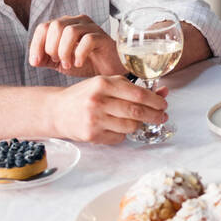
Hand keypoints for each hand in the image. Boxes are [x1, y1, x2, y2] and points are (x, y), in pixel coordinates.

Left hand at [29, 15, 121, 76]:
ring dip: (64, 51)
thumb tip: (33, 60)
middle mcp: (77, 22)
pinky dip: (79, 54)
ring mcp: (91, 28)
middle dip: (51, 47)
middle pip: (55, 25)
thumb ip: (46, 59)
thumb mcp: (61, 62)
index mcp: (65, 25)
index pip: (43, 27)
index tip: (36, 62)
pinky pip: (87, 40)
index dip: (36, 44)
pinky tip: (79, 63)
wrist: (110, 71)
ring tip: (68, 64)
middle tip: (57, 61)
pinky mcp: (103, 37)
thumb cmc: (87, 64)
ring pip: (70, 31)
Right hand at [49, 75, 169, 144]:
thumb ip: (132, 87)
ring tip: (140, 121)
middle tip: (162, 116)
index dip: (156, 101)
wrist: (57, 110)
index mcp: (103, 84)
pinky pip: (119, 137)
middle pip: (137, 112)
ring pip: (130, 126)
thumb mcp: (106, 84)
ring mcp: (94, 119)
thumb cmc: (85, 95)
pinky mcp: (92, 135)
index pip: (138, 94)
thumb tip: (163, 91)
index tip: (163, 104)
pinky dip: (124, 133)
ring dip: (140, 125)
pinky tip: (120, 127)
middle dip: (155, 115)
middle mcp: (98, 101)